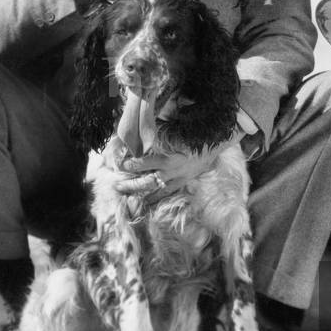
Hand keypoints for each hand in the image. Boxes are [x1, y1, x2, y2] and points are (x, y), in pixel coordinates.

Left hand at [112, 127, 244, 198]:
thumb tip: (139, 128)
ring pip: (155, 190)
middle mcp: (171, 172)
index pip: (143, 163)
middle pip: (146, 181)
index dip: (130, 164)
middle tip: (117, 184)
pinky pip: (167, 193)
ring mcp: (178, 179)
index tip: (120, 164)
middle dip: (131, 184)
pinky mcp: (183, 182)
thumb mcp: (174, 130)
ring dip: (140, 193)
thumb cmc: (192, 133)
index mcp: (168, 158)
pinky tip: (146, 202)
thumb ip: (157, 131)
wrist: (213, 143)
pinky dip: (156, 198)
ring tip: (127, 196)